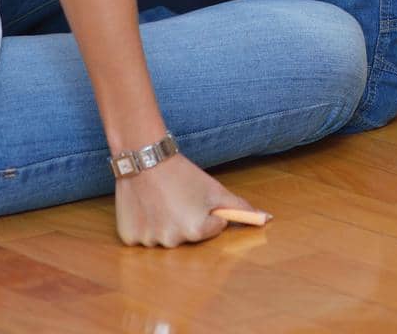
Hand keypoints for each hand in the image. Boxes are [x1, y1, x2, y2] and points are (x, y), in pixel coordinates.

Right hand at [115, 152, 263, 246]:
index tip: (196, 197)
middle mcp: (173, 241)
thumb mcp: (214, 188)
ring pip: (164, 237)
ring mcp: (150, 241)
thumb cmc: (182, 172)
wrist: (144, 155)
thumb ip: (239, 207)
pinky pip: (142, 236)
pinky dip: (144, 224)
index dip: (208, 211)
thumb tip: (267, 219)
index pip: (213, 228)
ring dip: (164, 223)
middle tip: (177, 197)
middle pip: (188, 235)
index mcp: (197, 230)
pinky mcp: (129, 238)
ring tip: (160, 199)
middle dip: (186, 219)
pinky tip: (145, 206)